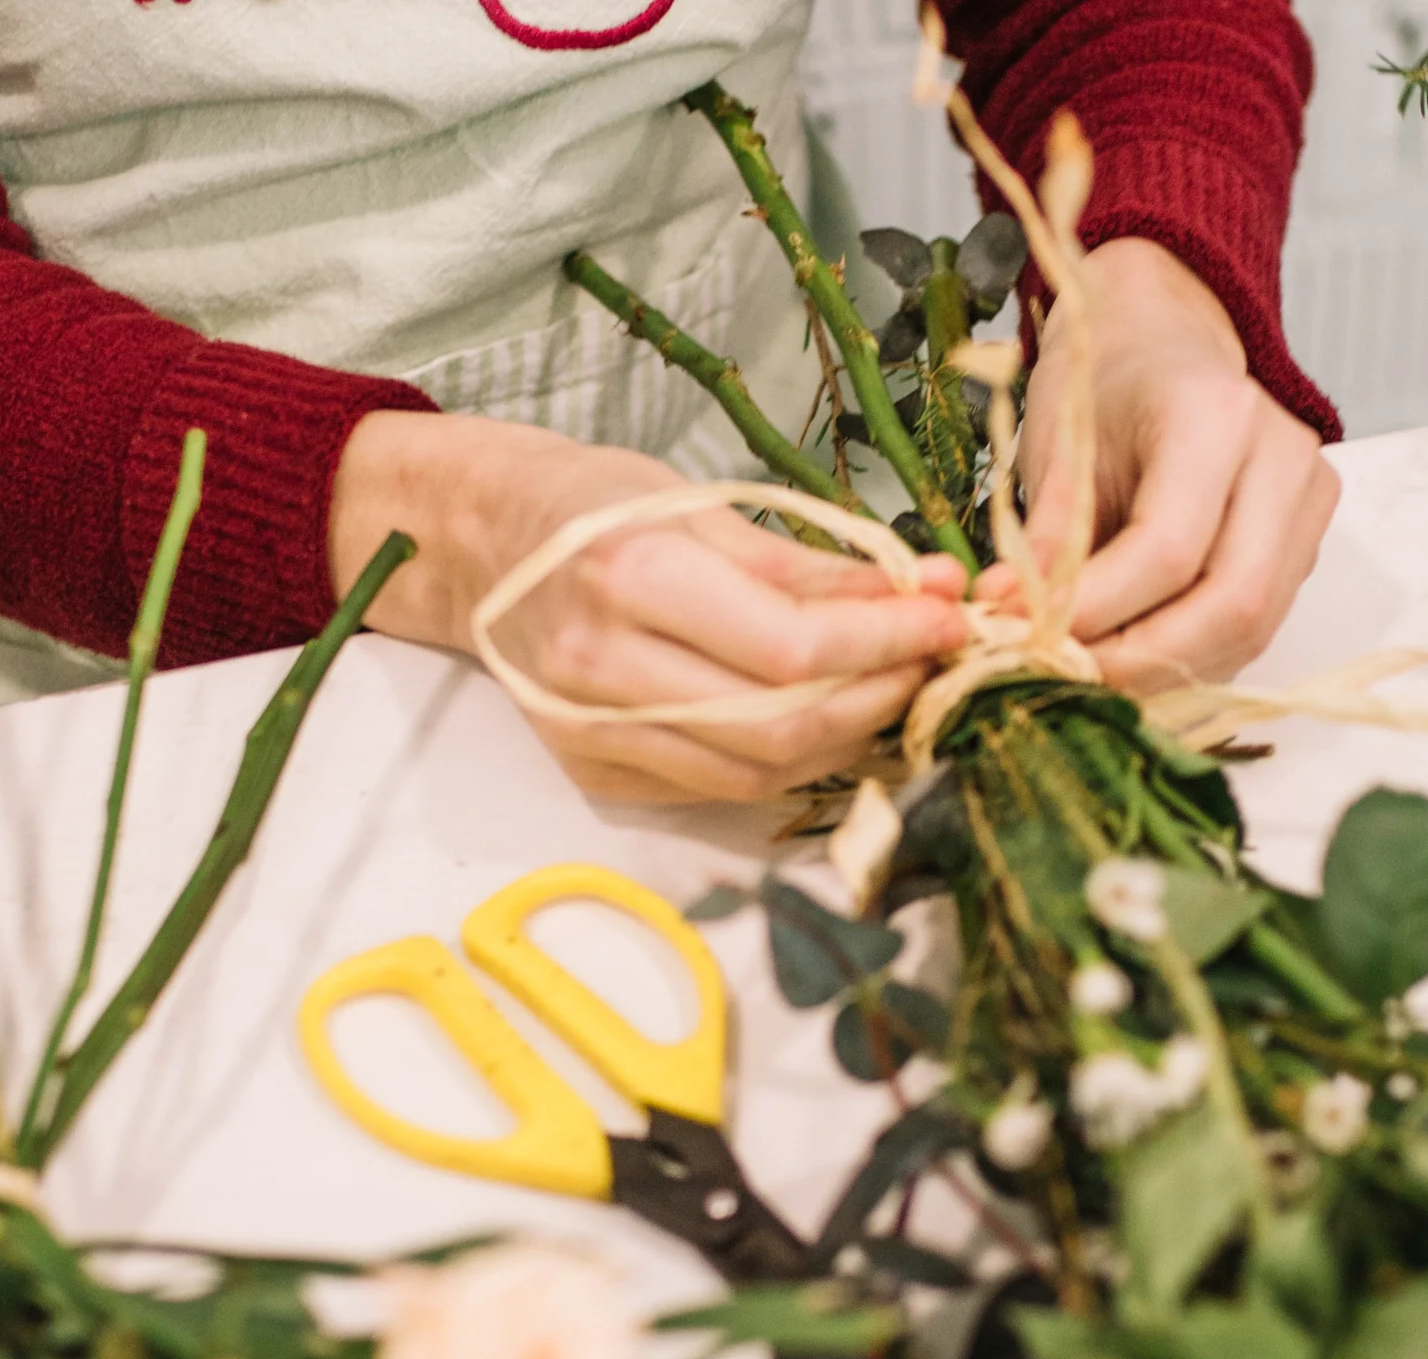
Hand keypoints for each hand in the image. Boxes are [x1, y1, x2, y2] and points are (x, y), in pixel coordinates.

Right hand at [328, 412, 967, 802]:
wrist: (475, 547)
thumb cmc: (591, 506)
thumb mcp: (701, 505)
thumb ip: (815, 563)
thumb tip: (931, 593)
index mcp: (630, 581)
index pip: (791, 648)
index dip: (887, 642)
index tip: (952, 619)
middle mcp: (604, 671)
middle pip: (783, 726)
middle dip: (881, 696)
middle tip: (936, 660)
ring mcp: (593, 734)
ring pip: (759, 772)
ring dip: (847, 737)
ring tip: (892, 686)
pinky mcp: (595, 773)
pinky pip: (718, 785)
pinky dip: (788, 760)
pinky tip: (824, 718)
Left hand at [982, 237, 1340, 694]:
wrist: (1160, 343)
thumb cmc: (1102, 386)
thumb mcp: (1057, 448)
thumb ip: (1046, 538)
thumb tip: (1012, 618)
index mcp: (1215, 415)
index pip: (1168, 548)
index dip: (1097, 610)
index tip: (1027, 634)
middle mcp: (1283, 459)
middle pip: (1233, 602)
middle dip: (1142, 659)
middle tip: (1066, 676)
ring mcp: (1307, 505)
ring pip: (1253, 628)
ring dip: (1167, 669)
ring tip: (1091, 672)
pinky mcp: (1306, 543)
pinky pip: (1256, 627)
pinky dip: (1190, 657)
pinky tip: (1132, 657)